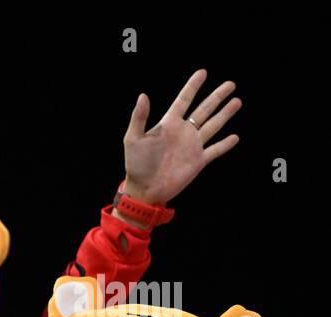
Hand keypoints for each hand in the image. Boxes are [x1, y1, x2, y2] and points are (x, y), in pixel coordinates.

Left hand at [120, 69, 240, 208]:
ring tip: (237, 101)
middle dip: (217, 96)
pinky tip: (235, 137)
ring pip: (213, 125)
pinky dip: (225, 144)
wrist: (144, 190)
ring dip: (225, 114)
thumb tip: (143, 95)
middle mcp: (183, 132)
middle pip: (204, 109)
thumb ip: (139, 117)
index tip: (203, 72)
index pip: (184, 100)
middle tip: (230, 84)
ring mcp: (192, 146)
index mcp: (168, 124)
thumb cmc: (136, 164)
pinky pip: (215, 150)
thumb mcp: (133, 138)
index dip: (193, 86)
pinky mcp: (198, 161)